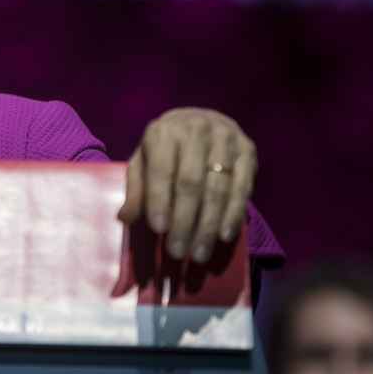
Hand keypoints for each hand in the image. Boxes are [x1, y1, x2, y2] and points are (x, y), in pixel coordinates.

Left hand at [117, 107, 255, 263]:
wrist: (201, 121)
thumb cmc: (166, 149)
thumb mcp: (143, 162)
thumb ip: (136, 189)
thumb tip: (125, 218)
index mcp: (164, 132)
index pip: (162, 170)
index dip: (159, 200)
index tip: (158, 229)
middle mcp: (196, 130)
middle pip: (191, 183)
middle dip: (184, 221)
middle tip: (177, 251)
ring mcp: (225, 138)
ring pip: (218, 188)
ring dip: (208, 225)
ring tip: (199, 252)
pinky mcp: (247, 150)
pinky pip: (242, 187)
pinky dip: (233, 214)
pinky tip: (223, 235)